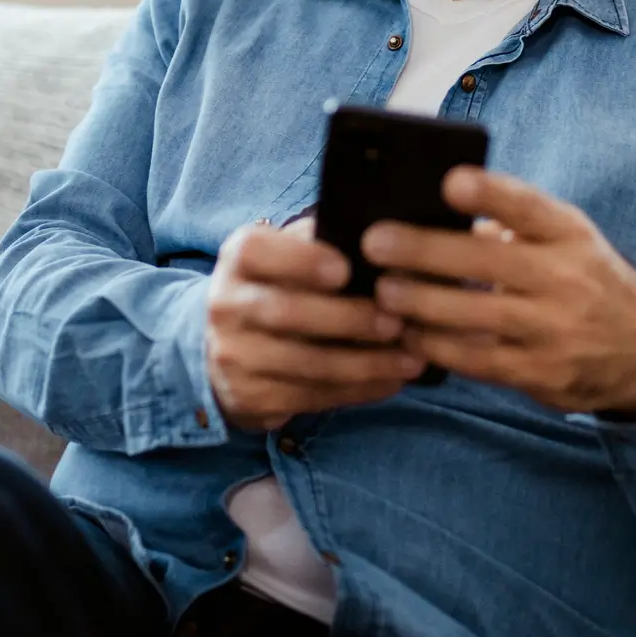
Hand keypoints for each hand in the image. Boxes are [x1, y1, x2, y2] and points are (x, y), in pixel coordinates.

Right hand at [205, 218, 425, 431]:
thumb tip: (383, 240)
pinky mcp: (250, 396)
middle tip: (396, 323)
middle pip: (286, 312)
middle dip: (347, 319)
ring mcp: (234, 355)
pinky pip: (311, 396)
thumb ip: (321, 241)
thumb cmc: (278, 287)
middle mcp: (226, 305)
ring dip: (364, 364)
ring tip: (409, 360)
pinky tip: (391, 381)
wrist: (229, 348)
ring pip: (305, 363)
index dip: (301, 261)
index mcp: (238, 259)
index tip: (345, 270)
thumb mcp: (287, 254)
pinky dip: (357, 390)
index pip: (257, 251)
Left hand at [363, 169, 635, 418]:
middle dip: (425, 251)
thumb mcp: (563, 239)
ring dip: (421, 305)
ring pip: (477, 316)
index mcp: (568, 234)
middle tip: (375, 242)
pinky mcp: (541, 373)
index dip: (490, 193)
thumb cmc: (580, 277)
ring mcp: (554, 330)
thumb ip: (509, 226)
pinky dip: (438, 348)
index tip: (450, 181)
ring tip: (382, 293)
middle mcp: (566, 278)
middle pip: (489, 262)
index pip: (530, 206)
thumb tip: (430, 212)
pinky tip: (407, 335)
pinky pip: (479, 361)